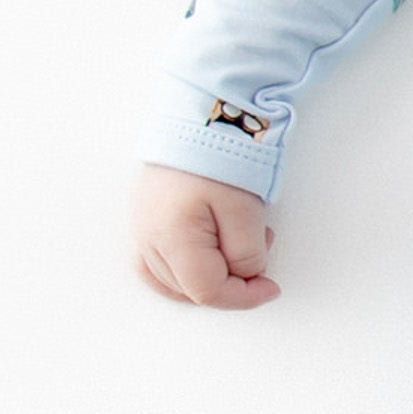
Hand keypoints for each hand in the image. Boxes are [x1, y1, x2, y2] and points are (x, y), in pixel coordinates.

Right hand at [134, 163, 280, 309]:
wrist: (200, 116)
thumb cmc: (220, 156)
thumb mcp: (246, 210)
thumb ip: (247, 253)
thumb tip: (246, 276)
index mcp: (172, 238)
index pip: (207, 292)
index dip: (243, 297)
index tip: (270, 287)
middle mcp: (148, 239)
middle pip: (190, 290)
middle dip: (231, 283)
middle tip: (258, 250)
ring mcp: (142, 230)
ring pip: (173, 283)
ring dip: (210, 277)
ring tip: (238, 241)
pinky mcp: (146, 220)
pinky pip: (161, 265)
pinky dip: (188, 271)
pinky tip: (213, 254)